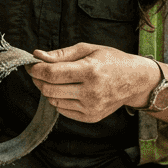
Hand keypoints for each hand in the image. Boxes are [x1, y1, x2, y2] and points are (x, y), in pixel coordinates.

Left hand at [27, 43, 158, 122]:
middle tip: (40, 72)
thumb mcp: (88, 49)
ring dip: (49, 90)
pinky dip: (59, 100)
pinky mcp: (91, 117)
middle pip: (49, 89)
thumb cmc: (112, 61)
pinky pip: (62, 110)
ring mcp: (91, 107)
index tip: (31, 65)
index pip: (52, 74)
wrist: (136, 81)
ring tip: (58, 80)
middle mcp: (91, 92)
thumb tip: (37, 55)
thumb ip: (61, 54)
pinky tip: (68, 90)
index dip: (36, 69)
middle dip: (39, 80)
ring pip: (53, 101)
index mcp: (90, 71)